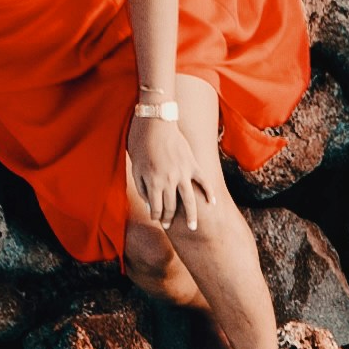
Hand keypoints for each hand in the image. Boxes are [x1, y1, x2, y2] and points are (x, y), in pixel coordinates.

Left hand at [126, 100, 223, 236]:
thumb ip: (141, 187)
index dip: (156, 216)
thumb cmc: (141, 142)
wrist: (156, 121)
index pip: (156, 208)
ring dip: (191, 217)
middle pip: (171, 207)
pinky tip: (212, 204)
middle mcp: (169, 180)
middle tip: (168, 225)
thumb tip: (150, 205)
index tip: (157, 219)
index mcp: (153, 181)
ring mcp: (183, 173)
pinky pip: (204, 182)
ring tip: (192, 227)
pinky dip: (209, 193)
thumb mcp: (135, 166)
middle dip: (169, 218)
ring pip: (190, 201)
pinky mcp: (193, 165)